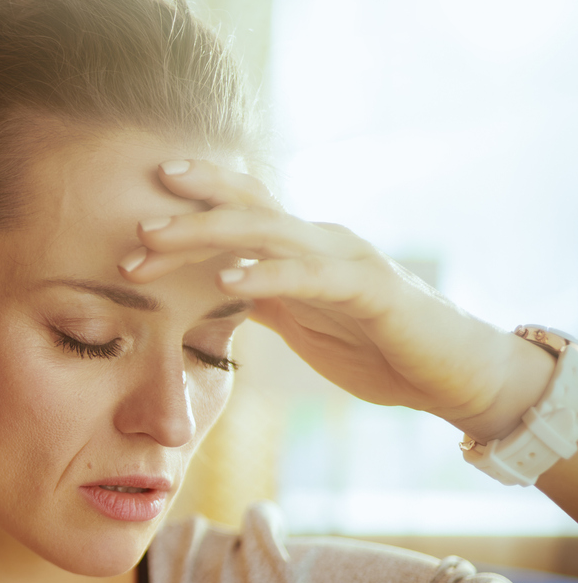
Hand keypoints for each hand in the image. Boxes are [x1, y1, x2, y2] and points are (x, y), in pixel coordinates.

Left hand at [118, 159, 554, 442]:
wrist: (450, 374)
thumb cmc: (374, 344)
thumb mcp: (300, 319)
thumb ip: (260, 296)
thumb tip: (212, 288)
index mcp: (300, 248)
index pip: (236, 215)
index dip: (187, 208)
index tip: (132, 217)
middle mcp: (319, 240)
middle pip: (244, 208)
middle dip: (185, 211)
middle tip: (132, 224)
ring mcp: (345, 259)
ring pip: (267, 231)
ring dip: (207, 233)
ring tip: (157, 239)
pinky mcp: (370, 290)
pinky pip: (310, 276)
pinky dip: (267, 274)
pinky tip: (228, 278)